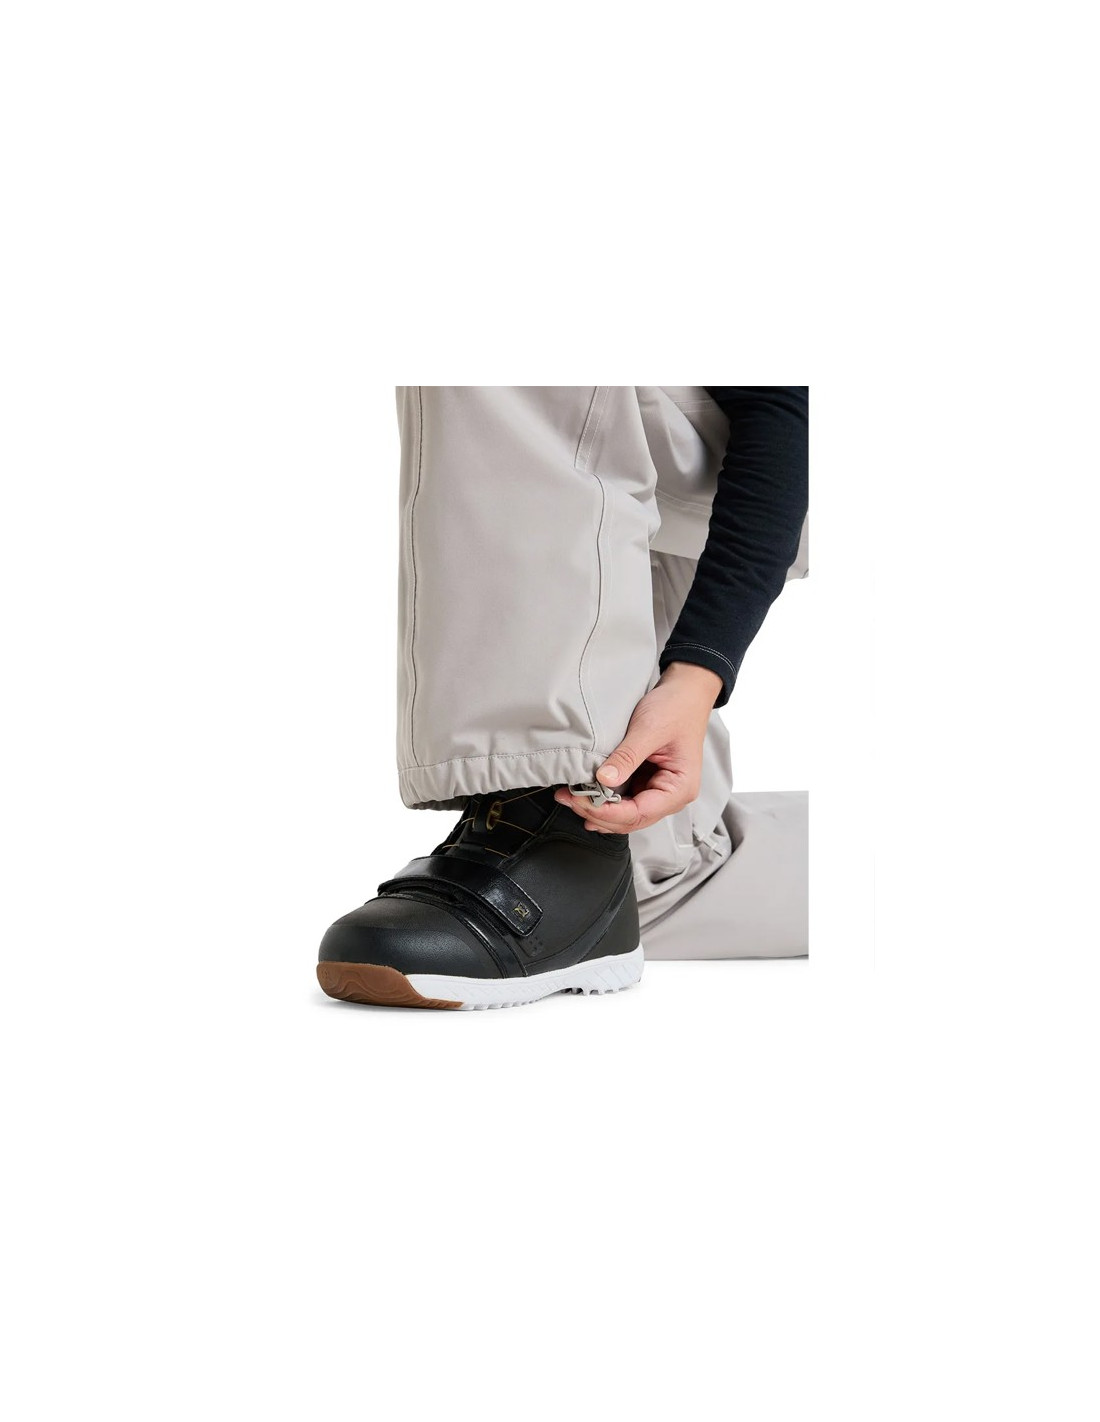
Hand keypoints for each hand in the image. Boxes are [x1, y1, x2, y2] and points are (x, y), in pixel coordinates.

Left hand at [554, 661, 722, 832]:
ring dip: (598, 810)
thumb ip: (627, 757)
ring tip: (570, 798)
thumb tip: (604, 780)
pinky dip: (604, 802)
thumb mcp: (649, 729)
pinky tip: (584, 799)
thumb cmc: (675, 708)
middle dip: (598, 813)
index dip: (607, 812)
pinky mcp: (646, 782)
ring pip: (625, 815)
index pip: (639, 813)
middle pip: (631, 820)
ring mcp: (658, 791)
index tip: (581, 799)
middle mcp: (671, 796)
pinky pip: (623, 801)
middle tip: (568, 799)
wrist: (685, 692)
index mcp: (680, 788)